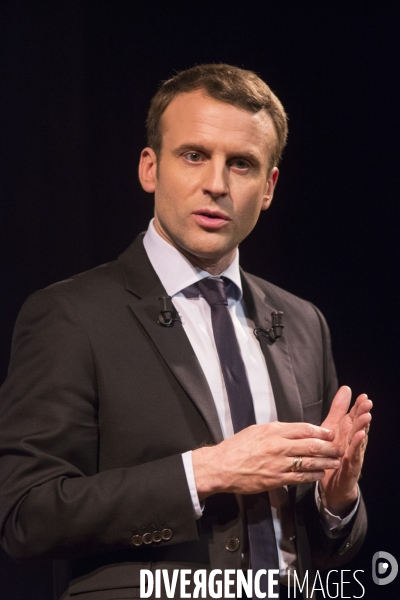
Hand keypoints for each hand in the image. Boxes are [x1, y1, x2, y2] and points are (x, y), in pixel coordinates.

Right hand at [192, 421, 341, 498]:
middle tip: (339, 448)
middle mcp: (278, 446)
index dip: (320, 431)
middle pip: (310, 445)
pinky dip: (312, 476)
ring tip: (335, 462)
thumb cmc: (237, 447)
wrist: (222, 466)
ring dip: (325, 462)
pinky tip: (320, 475)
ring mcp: (278, 464)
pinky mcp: (276, 479)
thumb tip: (292, 431)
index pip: (303, 428)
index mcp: (273, 430)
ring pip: (308, 462)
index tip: (330, 433)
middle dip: (328, 447)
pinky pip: (299, 477)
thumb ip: (276, 430)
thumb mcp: (256, 430)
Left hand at [319, 386, 371, 516]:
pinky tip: (359, 437)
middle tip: (367, 403)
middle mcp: (353, 442)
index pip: (355, 417)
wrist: (331, 484)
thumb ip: (338, 409)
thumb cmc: (332, 453)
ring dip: (363, 429)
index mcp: (348, 431)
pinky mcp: (351, 467)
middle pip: (359, 426)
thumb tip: (346, 388)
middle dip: (363, 414)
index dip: (359, 407)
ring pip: (359, 440)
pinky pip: (354, 456)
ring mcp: (354, 455)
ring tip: (366, 417)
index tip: (363, 396)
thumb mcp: (332, 428)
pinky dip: (357, 446)